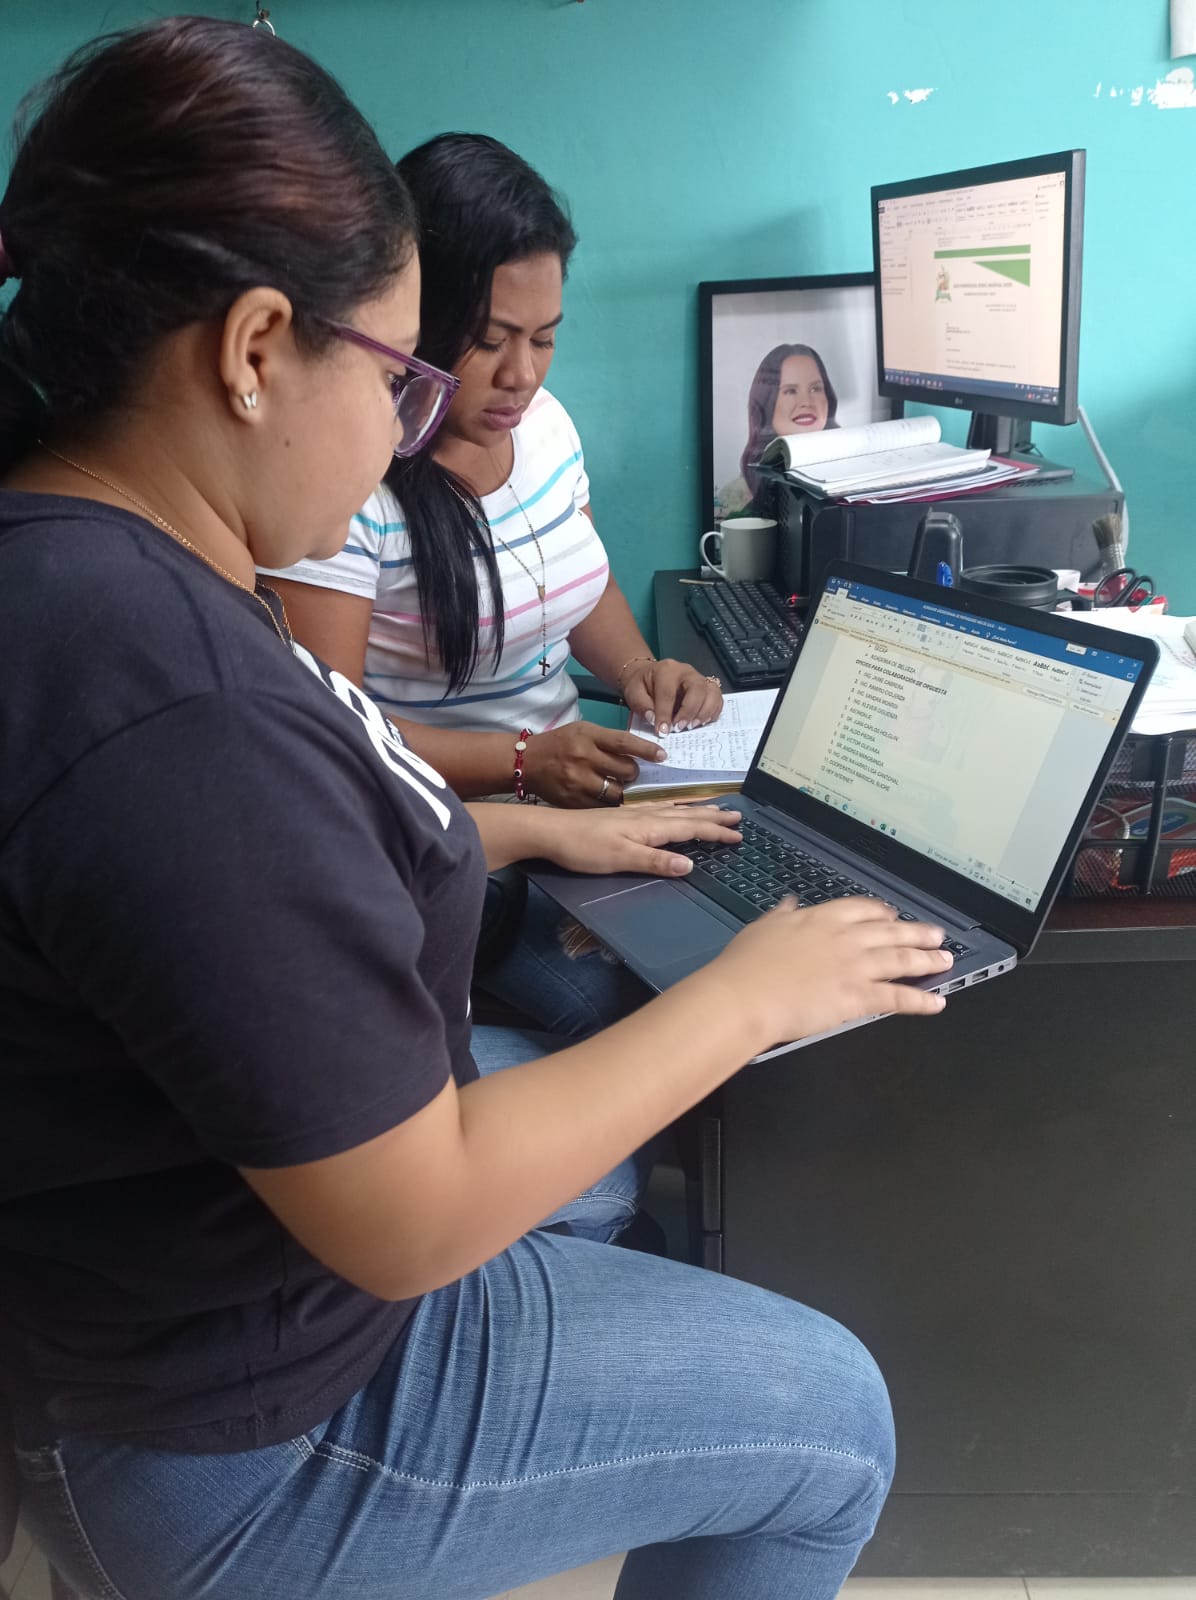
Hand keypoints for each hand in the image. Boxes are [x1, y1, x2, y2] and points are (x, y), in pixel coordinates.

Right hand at [521, 720, 666, 807]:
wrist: (526, 762)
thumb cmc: (560, 743)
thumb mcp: (583, 731)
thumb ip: (608, 740)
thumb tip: (641, 752)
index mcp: (587, 736)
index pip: (624, 742)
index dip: (647, 750)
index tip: (662, 756)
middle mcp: (583, 758)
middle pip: (625, 770)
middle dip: (633, 773)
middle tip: (631, 774)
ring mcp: (578, 782)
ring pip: (617, 793)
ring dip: (624, 792)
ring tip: (621, 788)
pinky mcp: (573, 802)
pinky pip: (603, 807)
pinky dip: (610, 805)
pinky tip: (610, 801)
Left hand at [537, 802, 742, 875]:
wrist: (551, 832)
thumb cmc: (583, 848)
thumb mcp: (621, 859)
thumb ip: (656, 862)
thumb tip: (691, 866)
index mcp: (650, 827)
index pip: (691, 828)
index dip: (716, 832)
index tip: (738, 835)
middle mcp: (646, 817)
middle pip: (688, 815)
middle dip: (714, 817)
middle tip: (738, 816)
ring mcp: (635, 815)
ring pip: (676, 811)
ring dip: (698, 811)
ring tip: (716, 809)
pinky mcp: (624, 817)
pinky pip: (661, 810)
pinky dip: (677, 810)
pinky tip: (674, 810)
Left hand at [620, 658, 722, 734]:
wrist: (649, 676)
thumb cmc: (642, 685)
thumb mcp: (634, 692)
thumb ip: (641, 705)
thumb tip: (654, 719)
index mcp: (667, 670)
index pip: (668, 693)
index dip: (665, 714)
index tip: (662, 732)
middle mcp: (687, 671)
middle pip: (697, 689)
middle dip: (689, 712)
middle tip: (679, 729)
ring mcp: (700, 678)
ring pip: (711, 693)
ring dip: (704, 713)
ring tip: (692, 727)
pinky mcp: (707, 687)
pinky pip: (717, 698)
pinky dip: (713, 712)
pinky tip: (702, 723)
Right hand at [705, 897, 950, 1046]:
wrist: (747, 995)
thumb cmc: (747, 965)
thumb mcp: (763, 928)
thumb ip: (782, 915)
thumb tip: (790, 904)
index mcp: (821, 919)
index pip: (861, 909)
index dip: (881, 912)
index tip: (891, 913)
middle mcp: (845, 938)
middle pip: (891, 932)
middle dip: (916, 933)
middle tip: (936, 935)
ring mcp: (856, 967)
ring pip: (901, 960)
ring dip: (927, 960)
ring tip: (945, 960)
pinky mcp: (859, 997)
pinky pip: (898, 998)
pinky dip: (921, 1000)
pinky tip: (937, 1002)